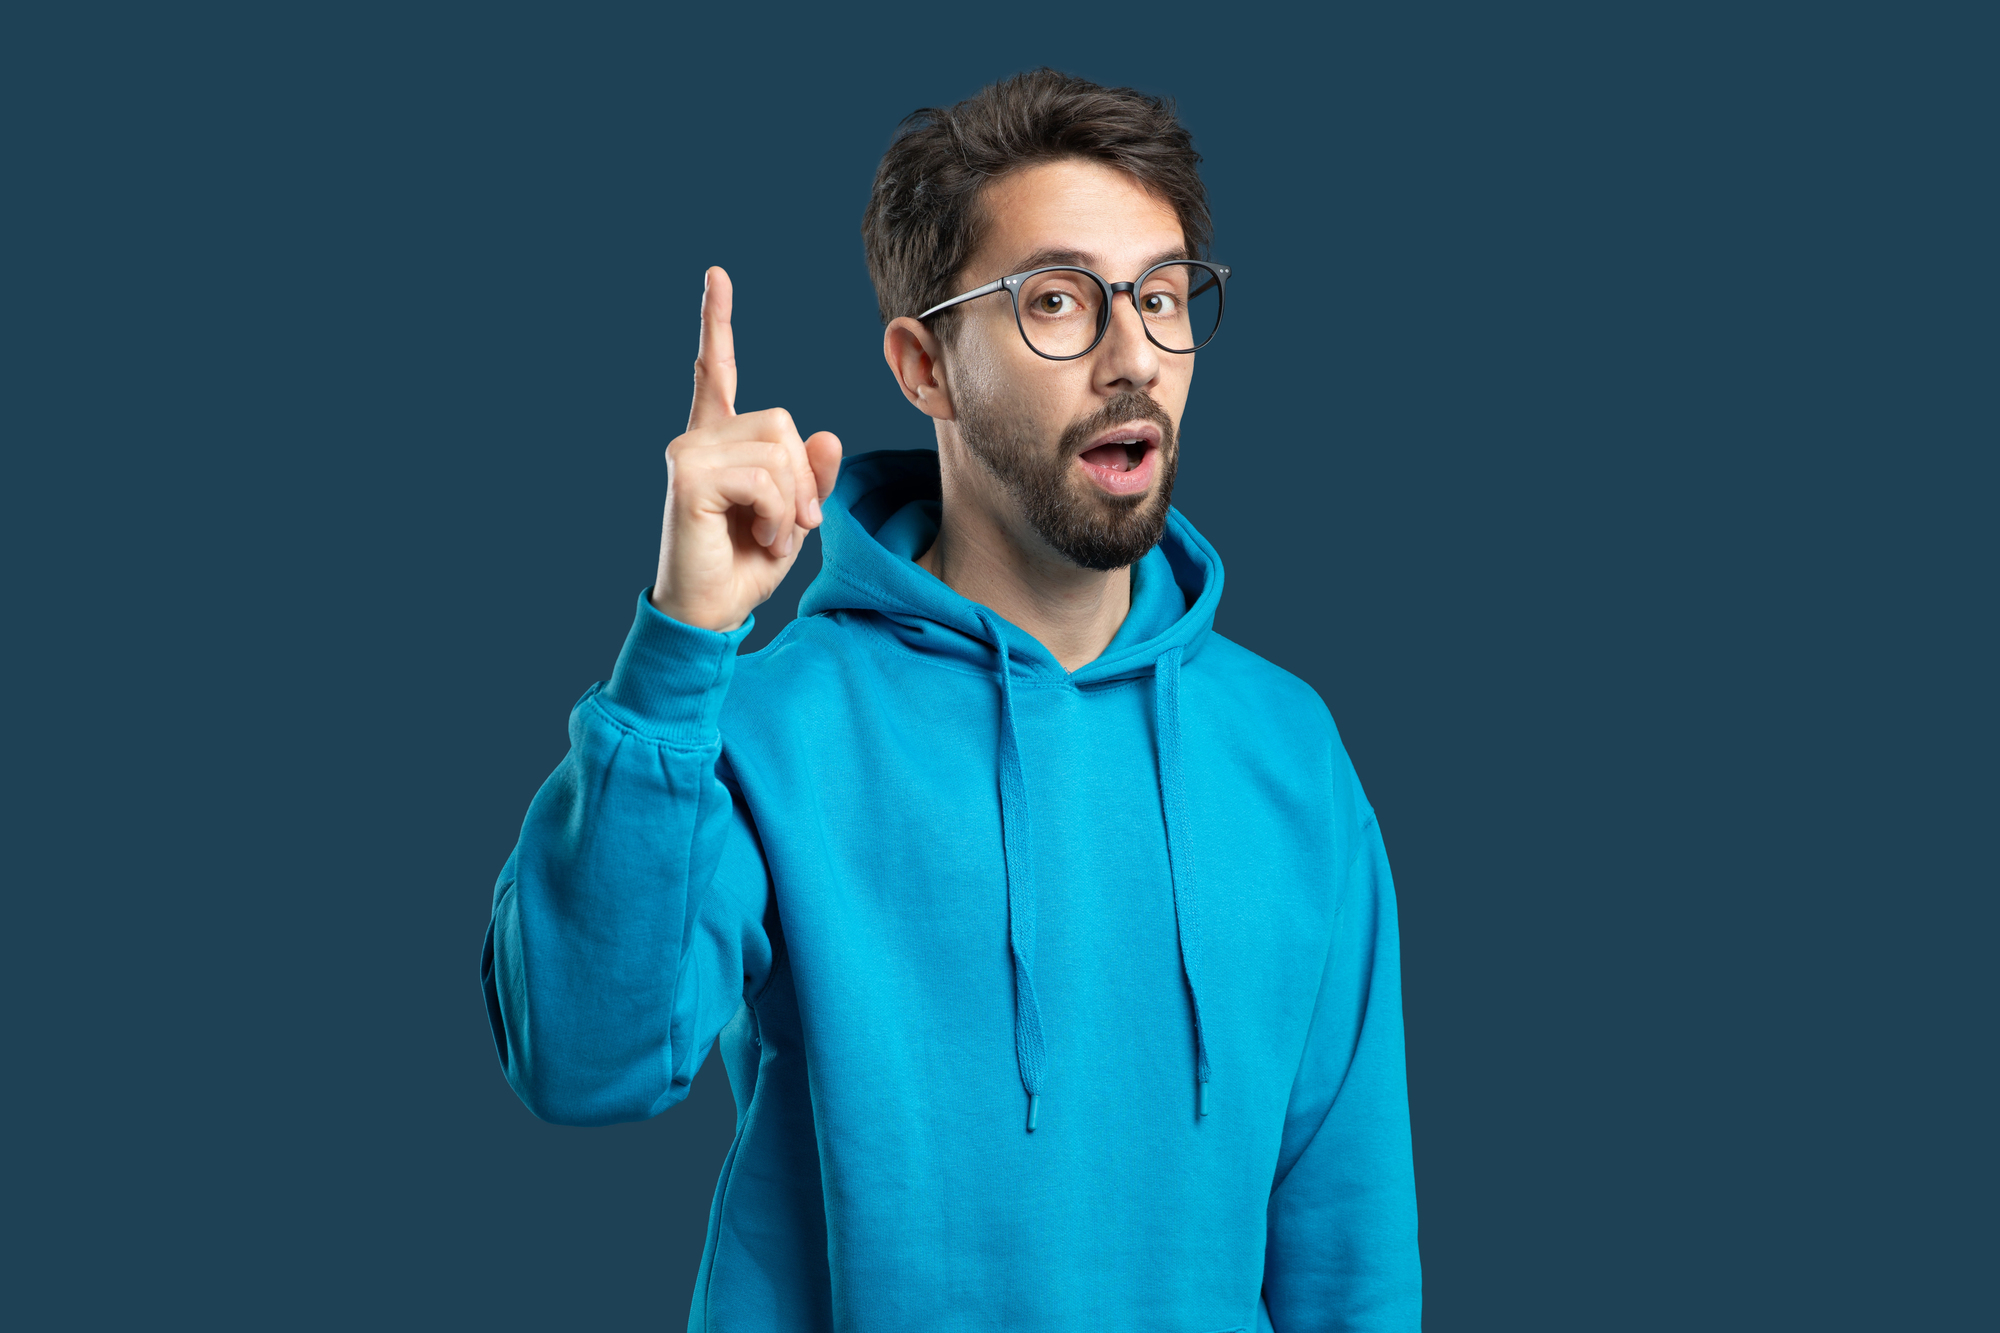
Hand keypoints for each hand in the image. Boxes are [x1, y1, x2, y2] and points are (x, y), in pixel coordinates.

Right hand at [651, 267, 841, 630]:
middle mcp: (698, 439)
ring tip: (771, 534)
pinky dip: (778, 514)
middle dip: (804, 477)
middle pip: (782, 421)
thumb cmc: (743, 568)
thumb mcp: (793, 518)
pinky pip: (765, 476)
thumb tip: (827, 435)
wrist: (707, 614)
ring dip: (792, 502)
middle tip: (795, 523)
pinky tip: (761, 538)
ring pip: (778, 448)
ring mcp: (688, 454)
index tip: (716, 276)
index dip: (717, 323)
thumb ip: (811, 476)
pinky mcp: (689, 478)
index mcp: (718, 441)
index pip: (717, 371)